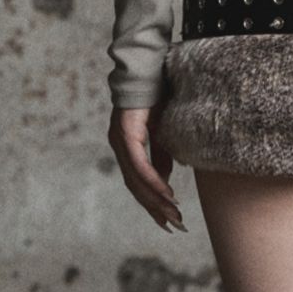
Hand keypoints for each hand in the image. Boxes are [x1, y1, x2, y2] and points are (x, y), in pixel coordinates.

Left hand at [108, 104, 186, 233]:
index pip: (137, 182)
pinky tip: (166, 193)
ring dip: (156, 200)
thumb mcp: (162, 130)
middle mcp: (119, 146)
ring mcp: (120, 140)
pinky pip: (140, 165)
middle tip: (173, 225)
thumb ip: (161, 155)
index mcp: (126, 146)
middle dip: (155, 208)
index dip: (151, 202)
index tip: (167, 220)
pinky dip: (153, 181)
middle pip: (135, 187)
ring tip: (173, 214)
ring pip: (136, 180)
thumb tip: (164, 181)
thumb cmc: (155, 94)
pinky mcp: (126, 133)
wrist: (147, 66)